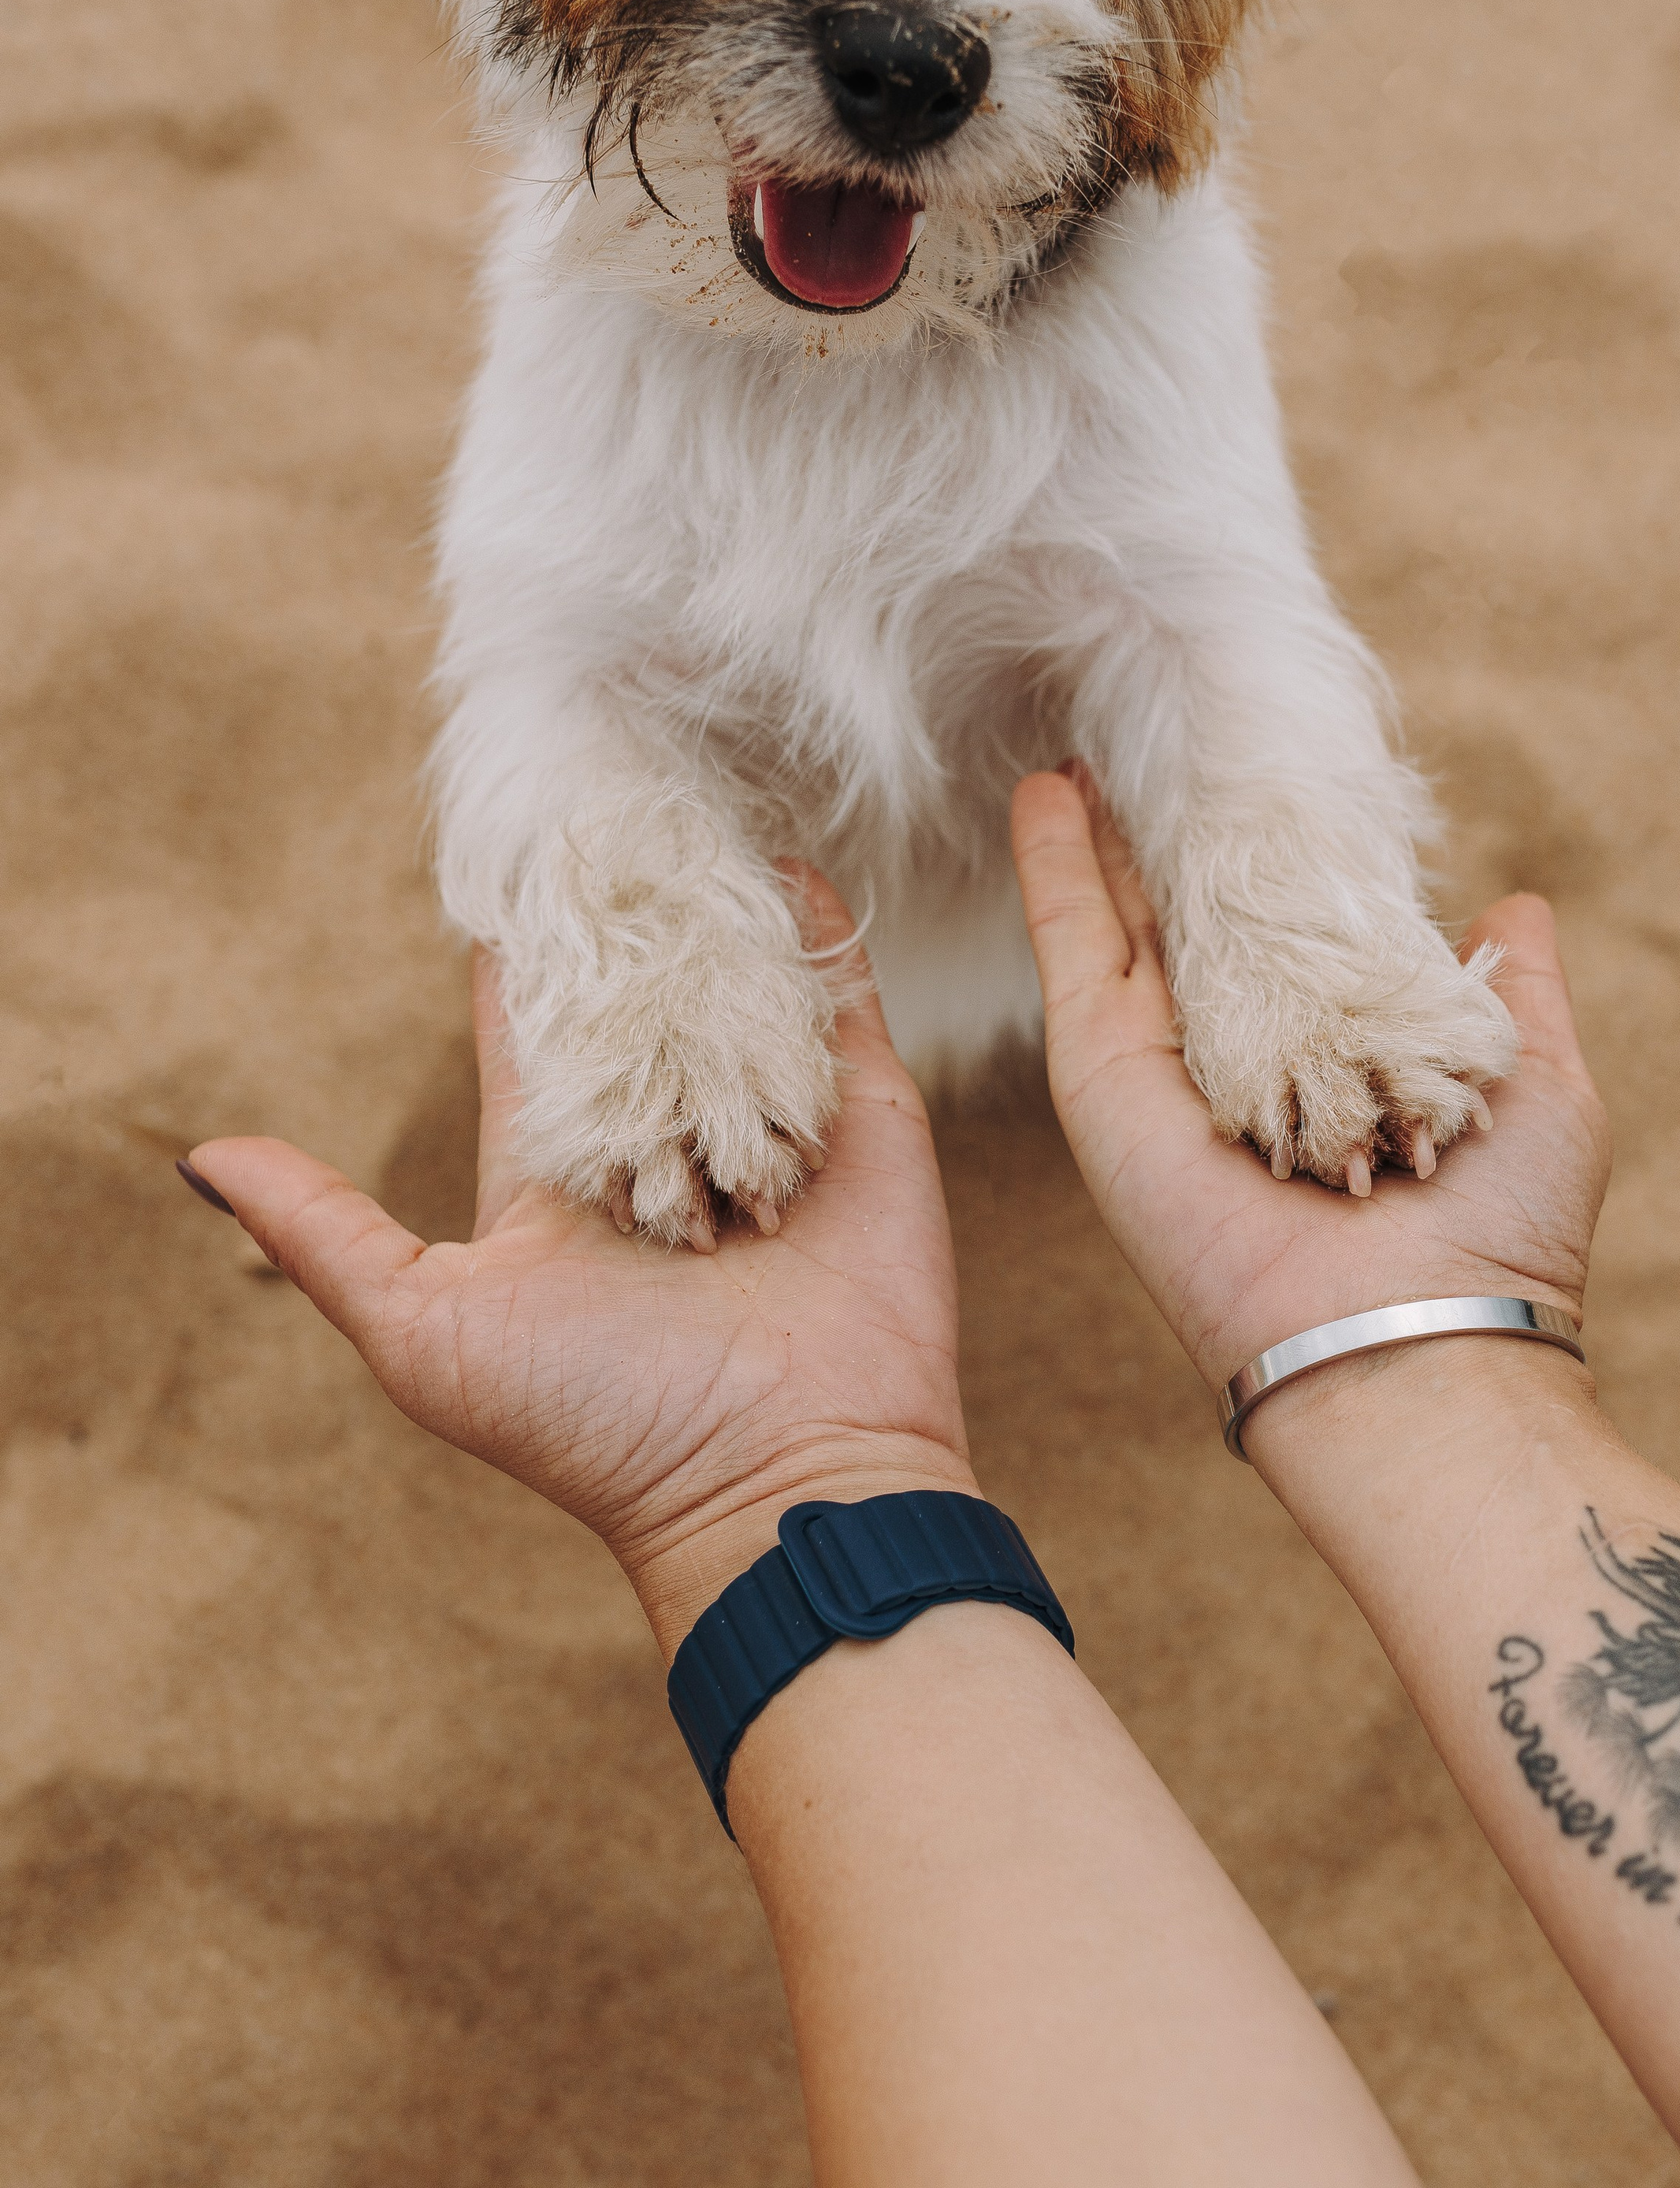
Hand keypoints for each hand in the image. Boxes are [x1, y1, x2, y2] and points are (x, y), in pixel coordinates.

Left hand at [179, 871, 973, 1653]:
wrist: (782, 1483)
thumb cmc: (597, 1427)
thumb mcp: (426, 1331)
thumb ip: (324, 1234)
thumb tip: (199, 1156)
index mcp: (564, 1169)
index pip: (533, 1027)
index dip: (518, 948)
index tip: (507, 856)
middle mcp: (665, 1135)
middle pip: (635, 991)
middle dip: (618, 913)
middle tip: (601, 813)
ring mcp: (768, 1120)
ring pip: (732, 984)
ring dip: (710, 913)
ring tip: (685, 820)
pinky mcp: (864, 1116)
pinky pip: (837, 1003)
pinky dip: (815, 931)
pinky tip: (784, 860)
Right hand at [1008, 770, 1610, 1395]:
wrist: (1414, 1348)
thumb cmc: (1500, 1240)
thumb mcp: (1541, 1087)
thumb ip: (1519, 999)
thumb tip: (1513, 912)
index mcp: (1338, 1063)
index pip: (1289, 939)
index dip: (1268, 863)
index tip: (1255, 789)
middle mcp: (1247, 1064)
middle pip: (1191, 923)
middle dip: (1166, 840)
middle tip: (1146, 755)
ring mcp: (1167, 1066)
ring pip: (1122, 922)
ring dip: (1096, 836)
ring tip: (1076, 757)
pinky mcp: (1104, 1076)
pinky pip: (1072, 948)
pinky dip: (1052, 868)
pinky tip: (1040, 795)